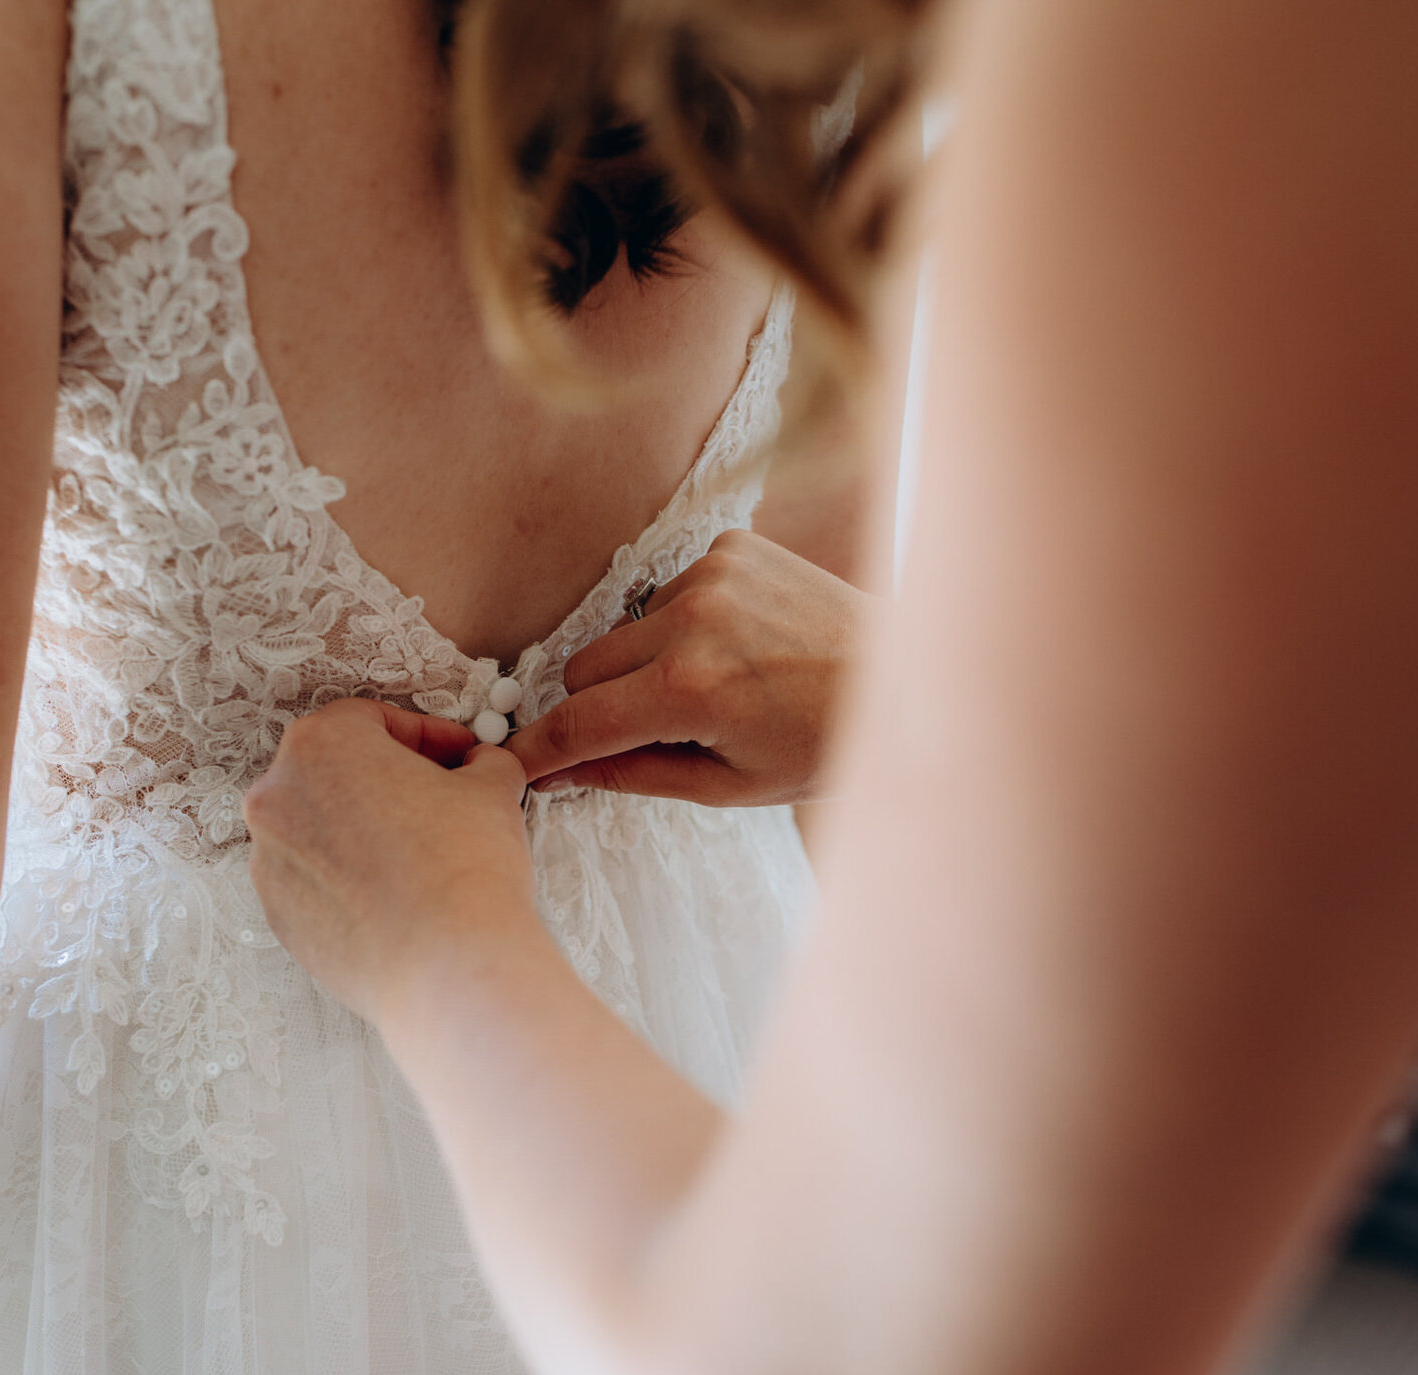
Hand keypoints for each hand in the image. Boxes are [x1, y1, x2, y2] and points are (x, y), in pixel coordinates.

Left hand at [247, 700, 543, 1024]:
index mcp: (320, 745)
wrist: (449, 968)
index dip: (425, 735)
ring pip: (320, 829)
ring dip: (364, 831)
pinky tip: (396, 897)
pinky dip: (349, 880)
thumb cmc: (465, 867)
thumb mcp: (491, 788)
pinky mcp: (278, 918)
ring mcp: (268, 862)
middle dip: (388, 779)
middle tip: (440, 797)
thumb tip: (479, 767)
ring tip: (419, 854)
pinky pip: (315, 882)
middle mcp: (276, 798)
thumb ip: (480, 764)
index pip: (371, 719)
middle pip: (336, 771)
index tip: (457, 755)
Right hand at [506, 530, 866, 805]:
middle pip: (584, 668)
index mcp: (691, 690)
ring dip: (643, 662)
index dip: (538, 749)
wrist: (907, 679)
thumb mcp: (728, 784)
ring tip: (712, 685)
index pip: (580, 722)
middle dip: (600, 706)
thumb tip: (564, 771)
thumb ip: (633, 774)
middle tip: (649, 732)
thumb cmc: (823, 745)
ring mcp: (712, 574)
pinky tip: (735, 644)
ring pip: (623, 629)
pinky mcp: (730, 546)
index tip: (510, 763)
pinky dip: (682, 623)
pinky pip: (666, 592)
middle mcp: (692, 620)